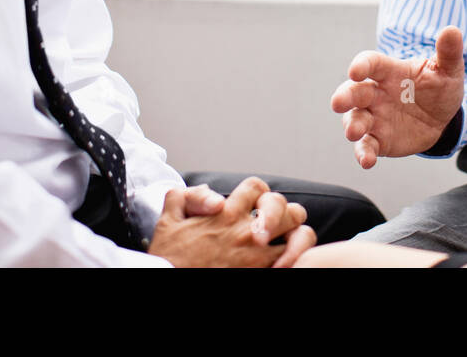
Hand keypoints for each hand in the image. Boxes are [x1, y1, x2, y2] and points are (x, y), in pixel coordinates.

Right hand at [147, 176, 315, 266]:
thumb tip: (202, 192)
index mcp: (226, 213)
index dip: (257, 193)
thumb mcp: (168, 221)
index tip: (252, 206)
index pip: (256, 187)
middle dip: (284, 212)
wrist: (166, 278)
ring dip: (297, 235)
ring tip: (289, 241)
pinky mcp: (263, 272)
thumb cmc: (170, 258)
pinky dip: (297, 258)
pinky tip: (288, 261)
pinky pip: (295, 261)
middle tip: (278, 224)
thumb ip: (184, 198)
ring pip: (300, 235)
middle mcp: (246, 230)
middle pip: (285, 207)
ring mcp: (258, 255)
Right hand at [330, 26, 465, 168]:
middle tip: (338, 103)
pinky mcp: (379, 140)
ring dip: (351, 126)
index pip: (370, 63)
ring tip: (353, 132)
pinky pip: (366, 146)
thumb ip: (448, 52)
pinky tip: (367, 161)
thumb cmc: (439, 87)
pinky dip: (363, 153)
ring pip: (355, 120)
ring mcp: (375, 117)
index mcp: (390, 71)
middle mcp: (376, 93)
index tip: (356, 70)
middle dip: (344, 97)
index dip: (361, 65)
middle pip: (354, 92)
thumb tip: (453, 30)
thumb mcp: (448, 70)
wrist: (443, 117)